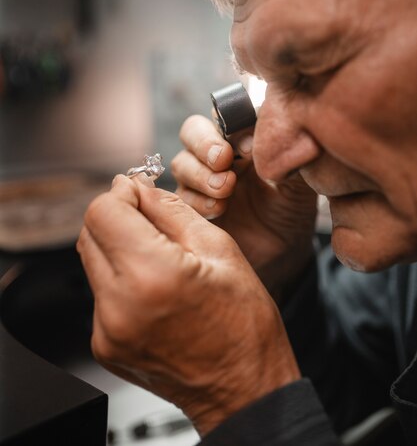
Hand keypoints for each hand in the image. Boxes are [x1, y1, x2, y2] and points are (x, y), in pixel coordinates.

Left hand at [77, 174, 299, 435]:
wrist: (244, 390)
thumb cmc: (244, 326)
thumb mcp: (219, 250)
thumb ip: (171, 211)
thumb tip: (139, 188)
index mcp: (152, 275)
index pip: (103, 211)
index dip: (120, 192)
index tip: (138, 190)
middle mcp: (120, 305)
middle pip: (90, 232)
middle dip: (116, 215)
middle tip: (148, 217)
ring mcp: (107, 331)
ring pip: (92, 261)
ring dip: (116, 245)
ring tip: (156, 254)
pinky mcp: (105, 345)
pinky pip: (100, 294)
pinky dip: (120, 278)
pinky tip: (152, 286)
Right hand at [171, 115, 316, 295]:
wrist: (282, 249)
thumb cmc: (290, 206)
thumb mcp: (298, 180)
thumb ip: (286, 156)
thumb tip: (265, 136)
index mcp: (241, 136)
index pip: (222, 115)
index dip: (229, 126)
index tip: (247, 148)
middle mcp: (216, 152)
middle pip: (191, 131)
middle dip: (204, 144)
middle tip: (224, 162)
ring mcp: (199, 178)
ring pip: (181, 162)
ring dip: (201, 174)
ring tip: (226, 191)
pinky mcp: (190, 207)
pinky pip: (179, 197)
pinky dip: (196, 201)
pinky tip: (218, 210)